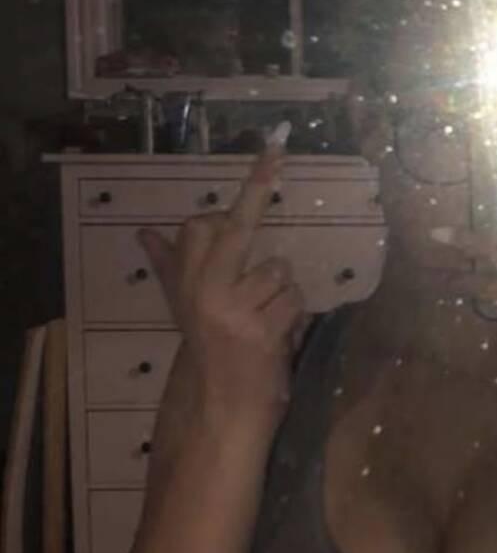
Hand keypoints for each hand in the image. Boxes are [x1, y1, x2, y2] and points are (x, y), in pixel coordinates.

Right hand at [137, 146, 306, 427]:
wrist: (216, 407)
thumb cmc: (206, 348)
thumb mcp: (184, 305)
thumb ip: (170, 265)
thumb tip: (145, 232)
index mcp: (186, 280)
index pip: (202, 225)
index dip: (245, 189)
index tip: (272, 149)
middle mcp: (204, 291)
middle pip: (234, 228)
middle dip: (258, 187)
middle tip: (277, 145)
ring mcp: (234, 312)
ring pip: (280, 270)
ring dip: (282, 293)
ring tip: (265, 319)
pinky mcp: (262, 334)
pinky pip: (295, 302)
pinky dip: (294, 318)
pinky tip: (277, 337)